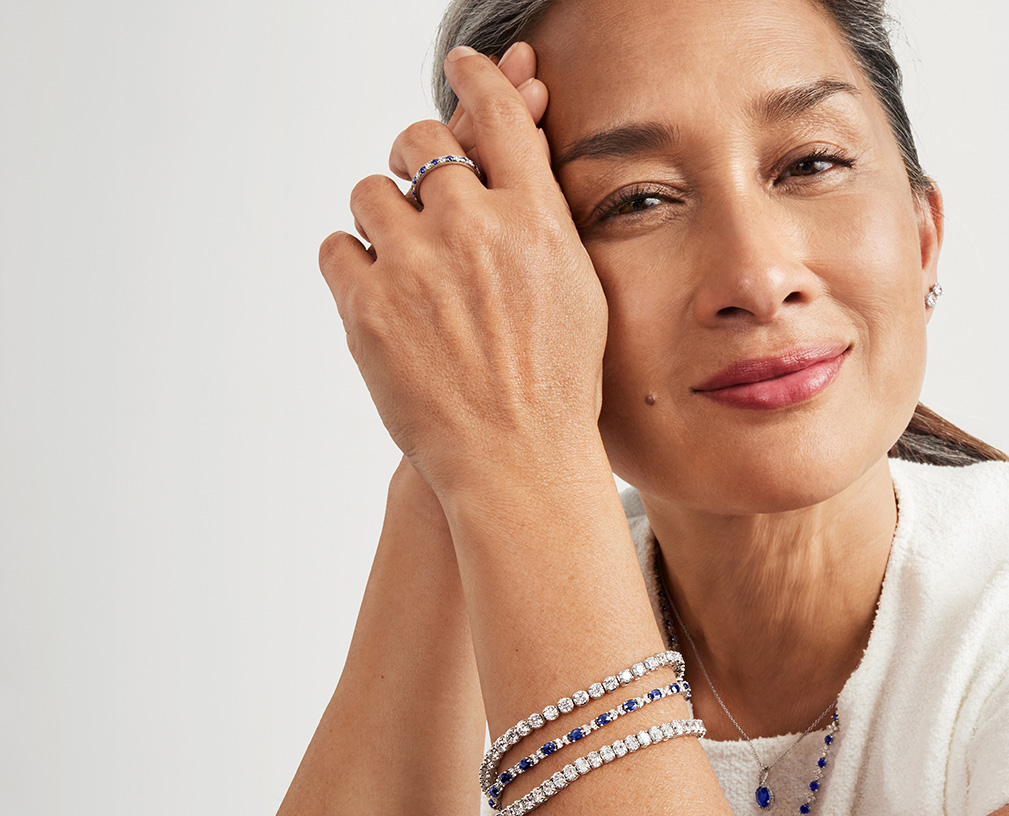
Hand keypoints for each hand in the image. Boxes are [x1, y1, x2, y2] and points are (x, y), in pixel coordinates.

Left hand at [319, 45, 606, 499]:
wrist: (518, 460)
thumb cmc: (556, 381)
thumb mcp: (576, 285)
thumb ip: (542, 210)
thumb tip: (521, 135)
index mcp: (536, 221)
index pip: (497, 115)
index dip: (476, 80)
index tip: (461, 67)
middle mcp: (476, 230)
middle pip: (419, 141)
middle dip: (414, 158)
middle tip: (418, 191)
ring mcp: (417, 267)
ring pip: (369, 192)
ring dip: (382, 219)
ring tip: (408, 268)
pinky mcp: (367, 306)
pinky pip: (337, 247)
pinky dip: (353, 266)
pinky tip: (384, 299)